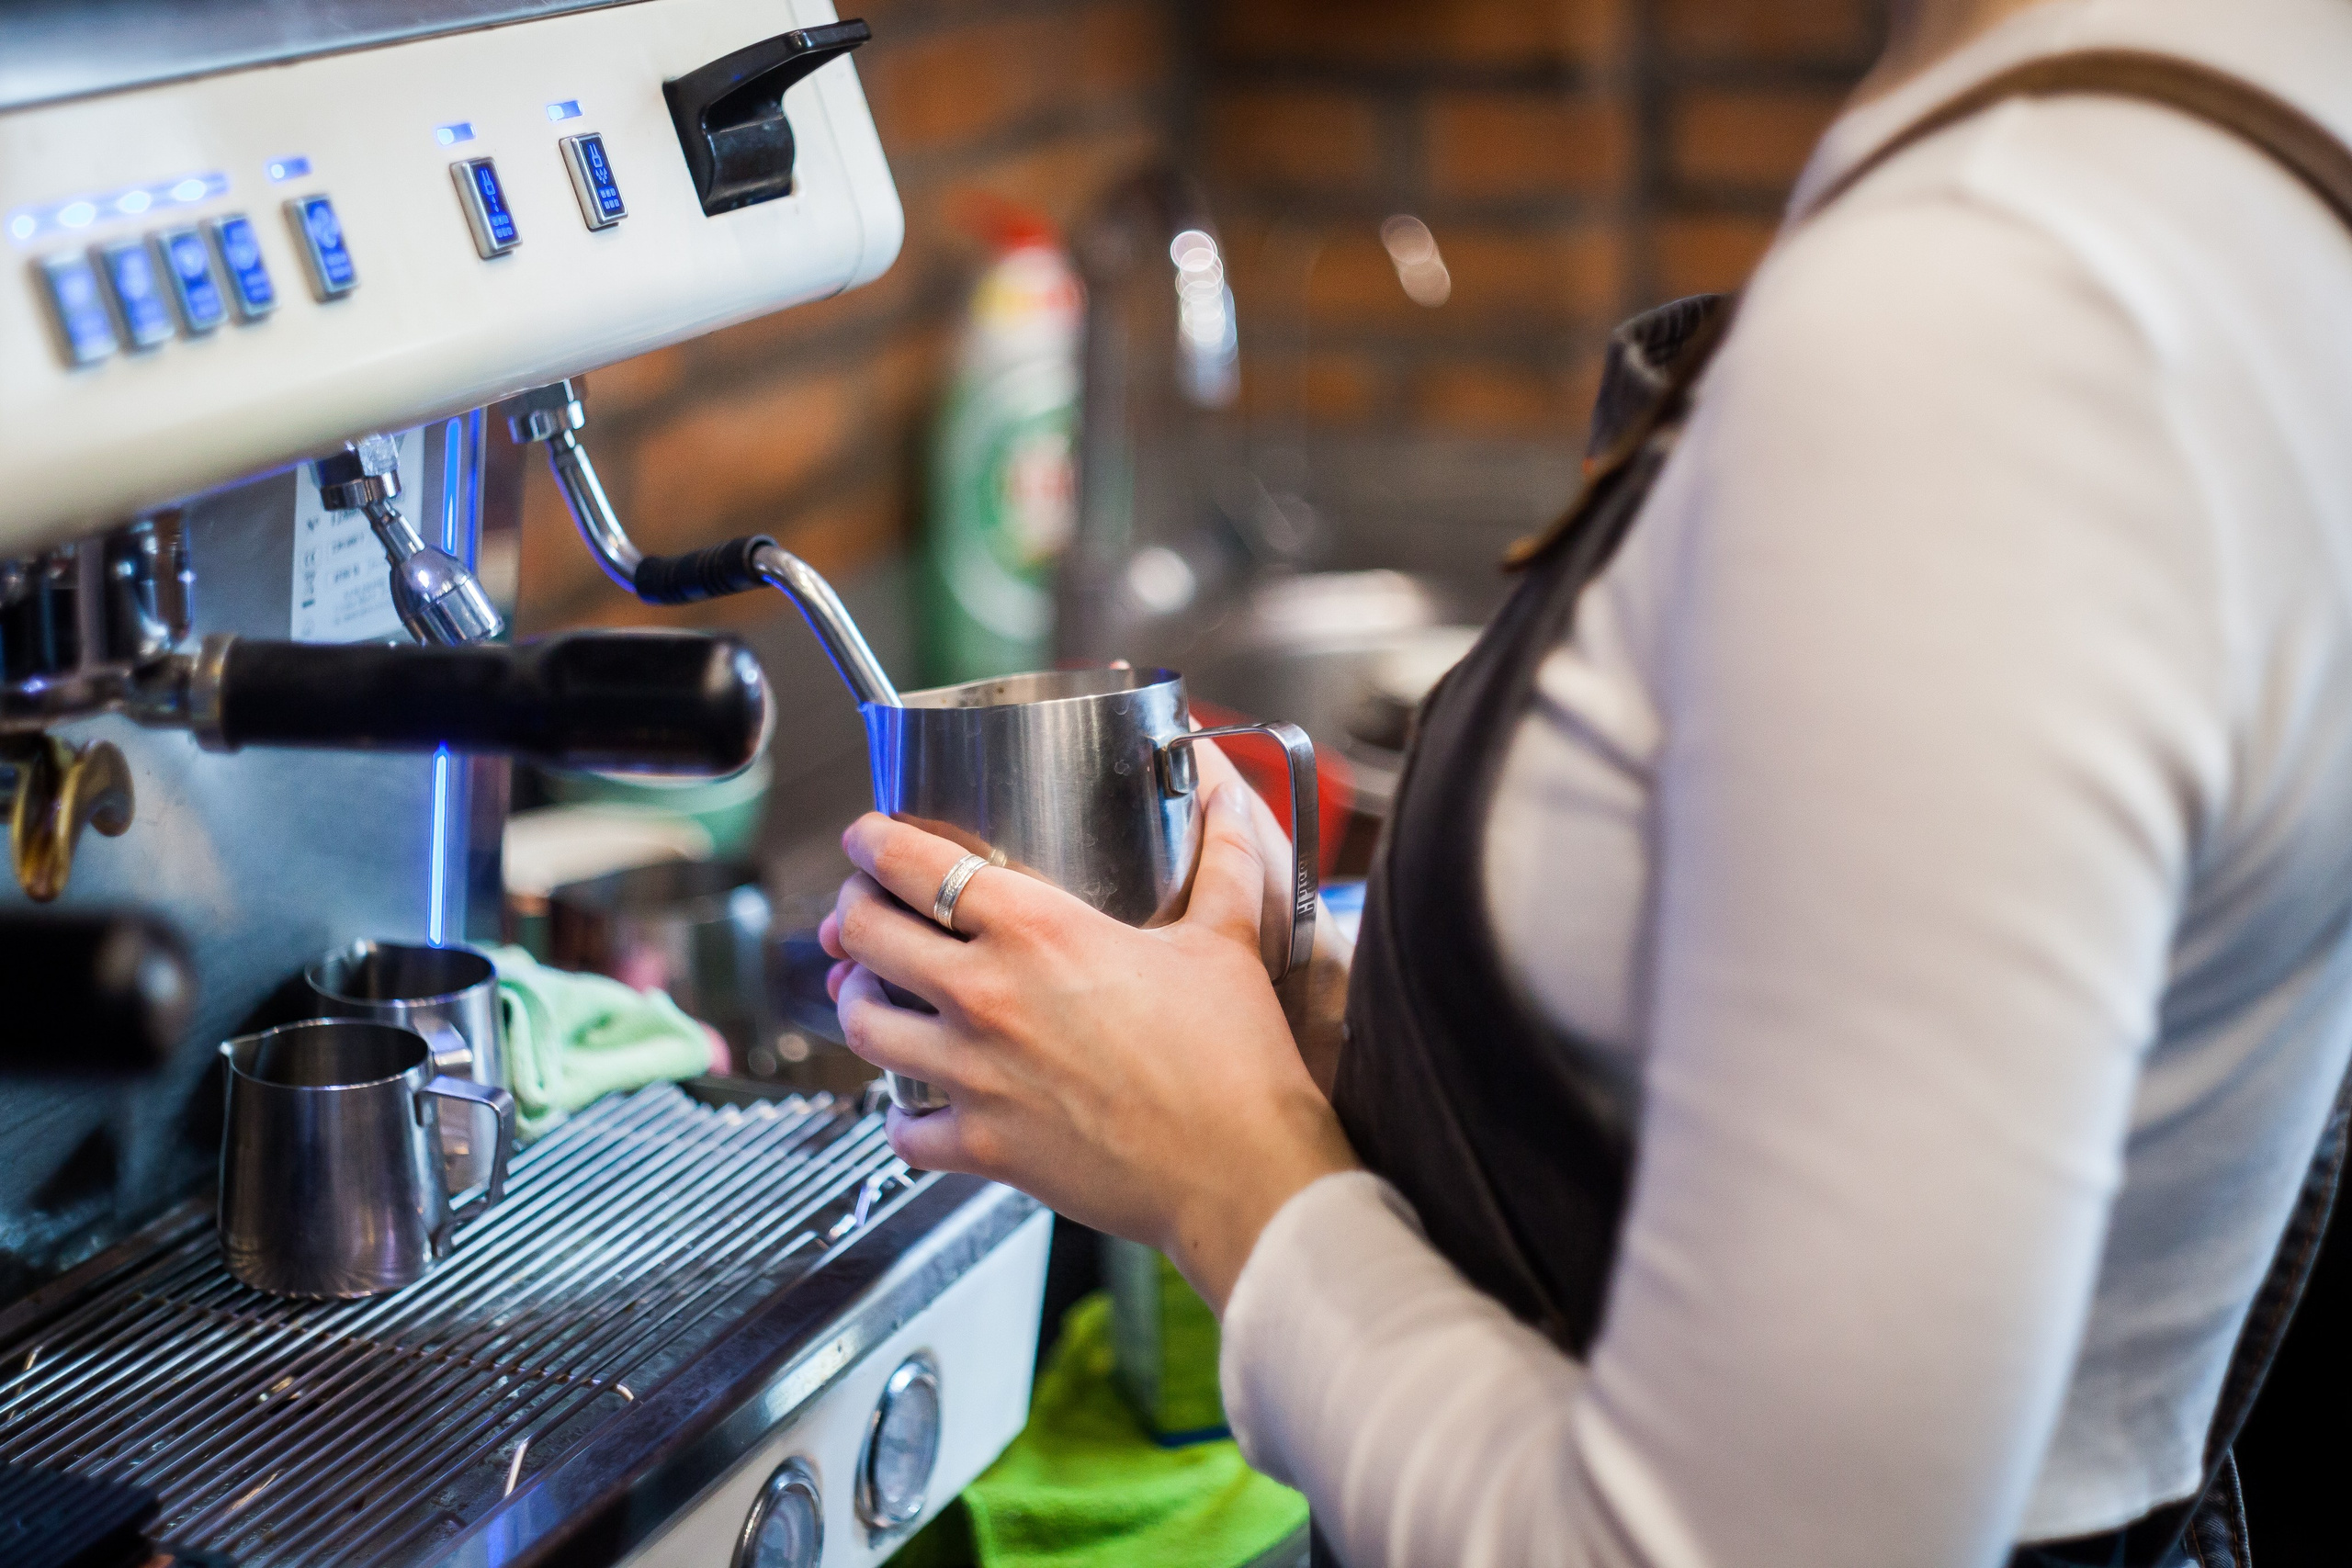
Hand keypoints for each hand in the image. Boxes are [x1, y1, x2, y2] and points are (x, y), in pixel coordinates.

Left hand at [819, 778, 1358, 1310]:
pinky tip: (913, 1104)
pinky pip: (901, 1128)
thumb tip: (1228, 800)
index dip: (874, 843)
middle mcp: (989, 995)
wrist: (1240, 1174)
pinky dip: (898, 1114)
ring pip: (864, 1027)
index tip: (865, 836)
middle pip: (869, 936)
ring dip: (857, 1003)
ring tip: (869, 995)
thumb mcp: (1227, 941)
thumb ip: (1223, 863)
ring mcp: (975, 1075)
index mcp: (1039, 931)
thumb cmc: (1236, 1060)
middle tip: (860, 911)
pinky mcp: (980, 1147)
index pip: (918, 866)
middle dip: (851, 914)